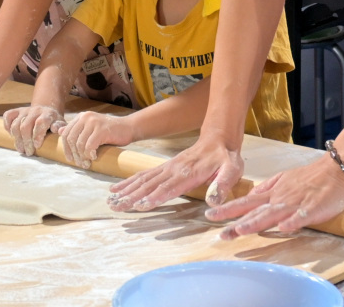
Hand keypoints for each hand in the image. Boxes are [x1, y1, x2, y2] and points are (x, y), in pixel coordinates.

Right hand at [3, 105, 65, 155]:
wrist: (46, 110)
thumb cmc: (54, 122)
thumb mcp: (61, 124)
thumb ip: (60, 127)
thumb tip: (57, 130)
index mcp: (48, 114)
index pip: (40, 123)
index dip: (38, 135)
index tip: (37, 147)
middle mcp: (35, 110)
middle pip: (25, 126)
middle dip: (26, 142)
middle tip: (28, 152)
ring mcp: (25, 110)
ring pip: (16, 124)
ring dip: (17, 139)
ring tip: (21, 149)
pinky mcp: (17, 111)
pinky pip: (7, 116)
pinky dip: (7, 126)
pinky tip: (12, 135)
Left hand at [58, 111, 134, 168]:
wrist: (128, 127)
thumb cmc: (109, 131)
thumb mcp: (91, 129)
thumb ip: (77, 130)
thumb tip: (59, 132)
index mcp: (81, 117)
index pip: (66, 134)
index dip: (66, 148)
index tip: (71, 159)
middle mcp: (86, 117)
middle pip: (71, 139)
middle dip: (74, 154)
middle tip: (80, 164)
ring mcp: (94, 122)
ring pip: (79, 144)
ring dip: (82, 157)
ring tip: (87, 163)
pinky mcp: (101, 130)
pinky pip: (89, 146)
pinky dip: (90, 154)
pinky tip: (94, 157)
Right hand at [107, 135, 243, 210]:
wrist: (218, 138)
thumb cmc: (226, 157)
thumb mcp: (231, 170)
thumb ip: (222, 184)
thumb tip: (212, 201)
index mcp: (189, 173)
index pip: (169, 187)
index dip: (154, 197)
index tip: (139, 206)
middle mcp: (174, 170)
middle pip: (150, 185)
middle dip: (132, 197)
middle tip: (116, 207)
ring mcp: (167, 168)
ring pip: (143, 180)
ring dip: (127, 191)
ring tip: (111, 201)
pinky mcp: (165, 168)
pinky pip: (144, 175)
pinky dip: (130, 182)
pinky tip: (118, 189)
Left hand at [204, 153, 343, 239]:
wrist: (333, 171)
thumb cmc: (308, 178)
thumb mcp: (282, 179)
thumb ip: (265, 189)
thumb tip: (249, 198)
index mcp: (272, 193)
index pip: (245, 203)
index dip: (228, 210)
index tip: (210, 216)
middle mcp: (279, 198)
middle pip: (254, 211)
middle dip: (236, 221)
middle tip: (219, 232)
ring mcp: (294, 203)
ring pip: (272, 213)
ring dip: (257, 222)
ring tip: (241, 229)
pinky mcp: (311, 208)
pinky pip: (301, 216)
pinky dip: (292, 222)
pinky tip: (284, 229)